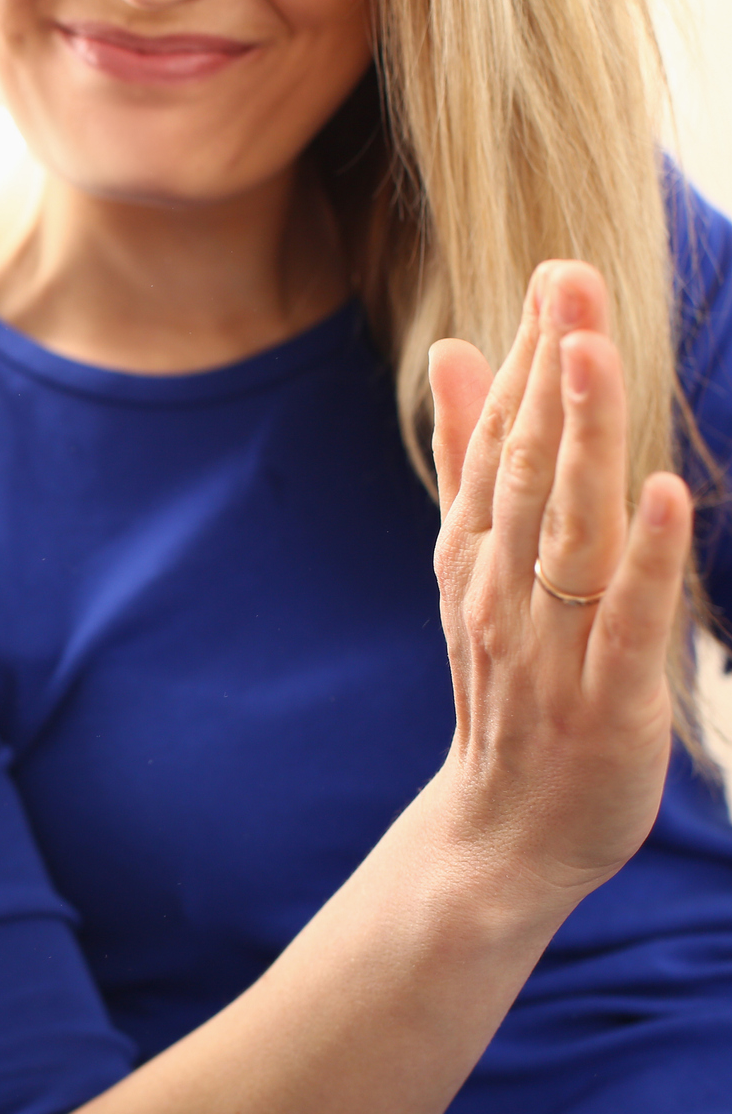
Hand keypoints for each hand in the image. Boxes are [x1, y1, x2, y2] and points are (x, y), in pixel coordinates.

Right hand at [427, 260, 692, 903]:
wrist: (502, 835)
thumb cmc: (507, 693)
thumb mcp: (473, 573)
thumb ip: (468, 462)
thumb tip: (456, 353)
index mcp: (478, 559)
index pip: (500, 448)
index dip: (528, 364)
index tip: (555, 279)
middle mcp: (503, 593)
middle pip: (527, 472)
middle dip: (550, 376)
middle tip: (568, 283)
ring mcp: (550, 647)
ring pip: (566, 532)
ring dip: (580, 442)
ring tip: (593, 354)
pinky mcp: (607, 701)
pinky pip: (622, 622)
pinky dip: (640, 561)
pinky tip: (658, 496)